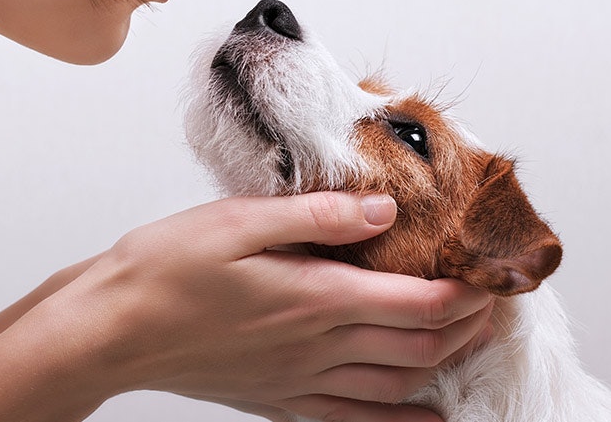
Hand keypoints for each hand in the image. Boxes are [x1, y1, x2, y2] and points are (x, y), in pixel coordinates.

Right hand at [0, 193, 491, 421]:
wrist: (115, 329)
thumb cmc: (169, 269)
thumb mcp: (240, 221)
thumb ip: (318, 216)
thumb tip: (383, 210)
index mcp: (315, 297)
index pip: (419, 302)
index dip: (467, 291)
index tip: (492, 273)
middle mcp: (319, 345)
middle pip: (421, 345)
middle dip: (471, 325)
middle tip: (496, 300)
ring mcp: (302, 379)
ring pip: (399, 383)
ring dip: (446, 364)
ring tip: (473, 341)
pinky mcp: (281, 397)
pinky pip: (356, 421)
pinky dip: (399, 420)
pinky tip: (424, 418)